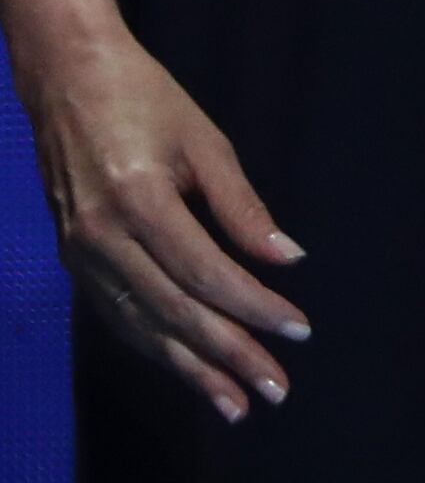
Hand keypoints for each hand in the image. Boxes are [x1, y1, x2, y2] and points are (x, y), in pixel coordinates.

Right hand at [29, 34, 306, 421]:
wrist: (68, 81)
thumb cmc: (147, 100)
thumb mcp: (206, 143)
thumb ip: (244, 208)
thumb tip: (287, 259)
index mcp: (140, 202)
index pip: (207, 274)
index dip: (254, 306)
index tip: (297, 330)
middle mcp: (103, 237)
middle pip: (174, 312)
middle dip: (228, 355)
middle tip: (274, 390)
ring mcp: (81, 253)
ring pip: (141, 326)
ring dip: (190, 369)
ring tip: (233, 402)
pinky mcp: (74, 259)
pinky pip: (117, 315)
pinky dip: (154, 346)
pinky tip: (186, 367)